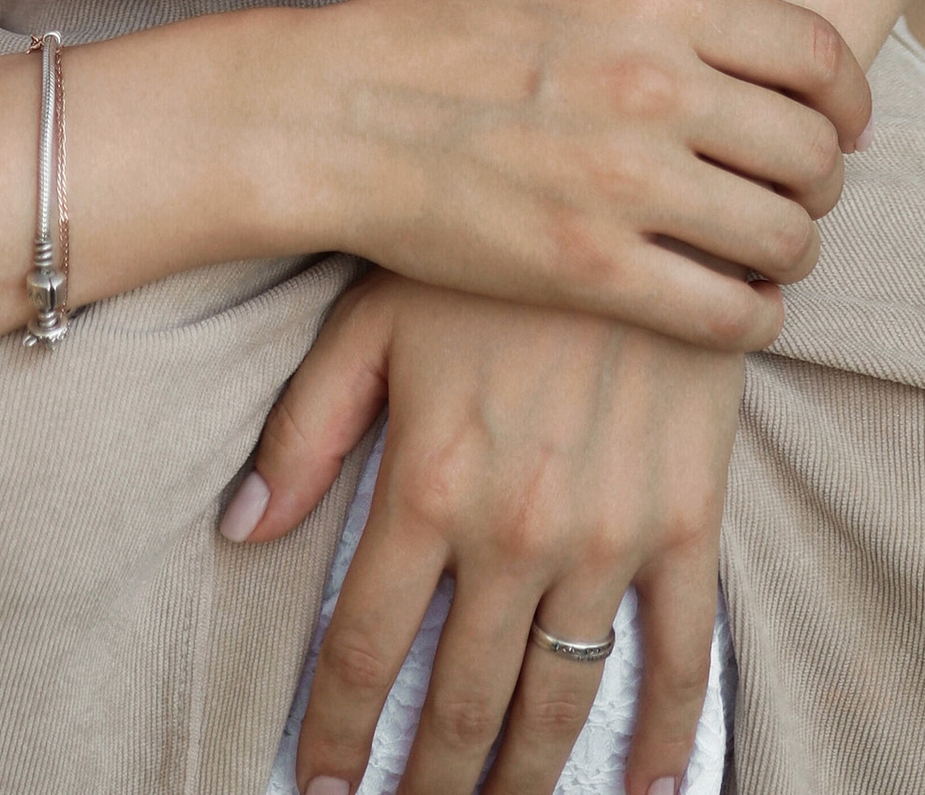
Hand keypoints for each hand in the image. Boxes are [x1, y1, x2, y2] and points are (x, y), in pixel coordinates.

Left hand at [232, 277, 739, 794]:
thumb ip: (305, 428)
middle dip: (430, 780)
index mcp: (427, 481)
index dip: (341, 729)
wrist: (632, 189)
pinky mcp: (683, 517)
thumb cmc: (485, 246)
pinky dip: (668, 731)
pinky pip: (682, 649)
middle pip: (464, 699)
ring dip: (528, 778)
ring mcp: (606, 532)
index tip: (321, 785)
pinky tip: (648, 786)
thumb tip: (241, 529)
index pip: (368, 646)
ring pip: (562, 695)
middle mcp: (514, 528)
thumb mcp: (372, 315)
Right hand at [272, 0, 864, 345]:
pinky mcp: (593, 271)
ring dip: (793, 248)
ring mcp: (625, 186)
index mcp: (652, 5)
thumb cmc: (442, 27)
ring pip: (783, 236)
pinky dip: (753, 317)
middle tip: (798, 188)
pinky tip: (736, 303)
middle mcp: (653, 89)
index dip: (849, 96)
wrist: (340, 117)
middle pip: (812, 151)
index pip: (816, 54)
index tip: (840, 122)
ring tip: (767, 247)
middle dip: (823, 176)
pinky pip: (727, 314)